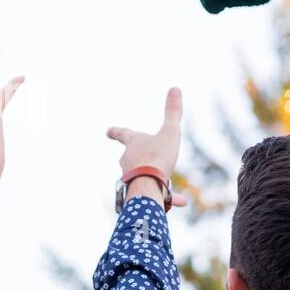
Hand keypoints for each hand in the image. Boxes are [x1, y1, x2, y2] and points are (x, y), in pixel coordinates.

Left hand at [107, 87, 187, 206]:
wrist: (148, 184)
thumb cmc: (158, 155)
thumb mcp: (170, 131)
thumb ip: (172, 111)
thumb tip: (175, 88)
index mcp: (134, 143)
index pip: (122, 134)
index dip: (116, 131)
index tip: (107, 131)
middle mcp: (128, 160)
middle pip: (130, 157)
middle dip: (140, 158)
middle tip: (149, 159)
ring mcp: (130, 176)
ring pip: (142, 175)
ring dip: (156, 178)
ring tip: (167, 182)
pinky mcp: (136, 192)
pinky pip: (153, 192)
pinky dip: (168, 196)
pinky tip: (181, 201)